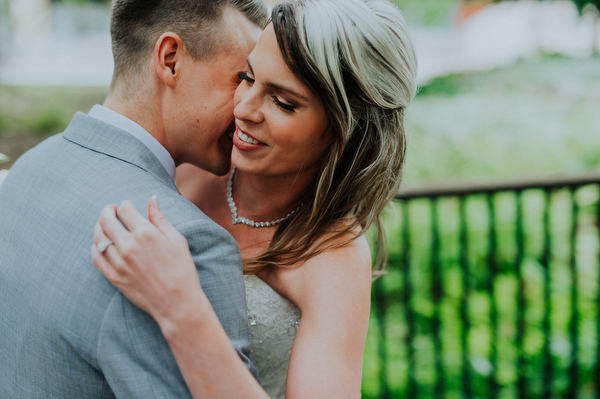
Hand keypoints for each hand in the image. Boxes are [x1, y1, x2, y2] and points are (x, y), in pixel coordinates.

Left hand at [91, 197, 205, 323]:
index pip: (125, 209)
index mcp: (146, 233)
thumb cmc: (181, 269)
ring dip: (100, 227)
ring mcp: (119, 262)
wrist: (177, 302)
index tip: (128, 205)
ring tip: (105, 225)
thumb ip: (160, 218)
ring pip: (99, 237)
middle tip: (111, 210)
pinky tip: (101, 244)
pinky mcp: (114, 277)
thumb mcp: (177, 240)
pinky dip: (96, 247)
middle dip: (108, 211)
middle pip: (106, 220)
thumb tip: (152, 199)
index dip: (125, 204)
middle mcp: (129, 246)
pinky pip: (96, 257)